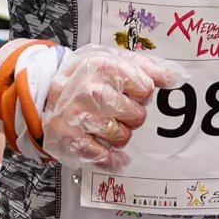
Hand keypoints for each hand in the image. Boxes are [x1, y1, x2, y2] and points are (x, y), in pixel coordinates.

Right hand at [38, 46, 185, 171]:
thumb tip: (175, 78)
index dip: (139, 94)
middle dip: (129, 116)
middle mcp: (89, 89)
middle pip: (138, 116)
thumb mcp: (113, 60)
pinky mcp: (68, 137)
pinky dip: (110, 158)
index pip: (146, 90)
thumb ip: (147, 67)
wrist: (43, 89)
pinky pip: (103, 156)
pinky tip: (111, 154)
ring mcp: (77, 115)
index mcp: (103, 65)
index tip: (125, 92)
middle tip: (113, 110)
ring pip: (122, 137)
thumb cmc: (84, 76)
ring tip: (103, 124)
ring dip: (117, 135)